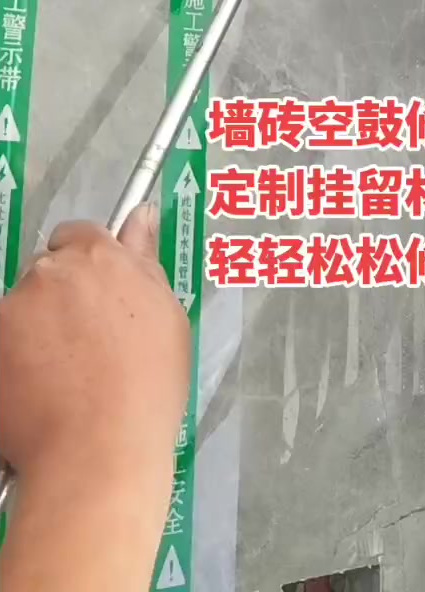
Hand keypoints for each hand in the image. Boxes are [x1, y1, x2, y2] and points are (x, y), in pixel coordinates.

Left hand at [0, 206, 189, 591]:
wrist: (98, 451)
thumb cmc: (147, 387)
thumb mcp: (166, 317)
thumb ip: (144, 260)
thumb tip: (141, 215)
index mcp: (99, 257)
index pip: (78, 235)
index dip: (87, 265)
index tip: (96, 297)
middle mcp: (51, 273)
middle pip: (48, 270)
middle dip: (61, 295)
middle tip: (84, 342)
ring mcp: (14, 309)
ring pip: (23, 307)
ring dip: (36, 327)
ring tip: (61, 375)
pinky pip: (4, 341)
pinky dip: (15, 358)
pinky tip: (38, 391)